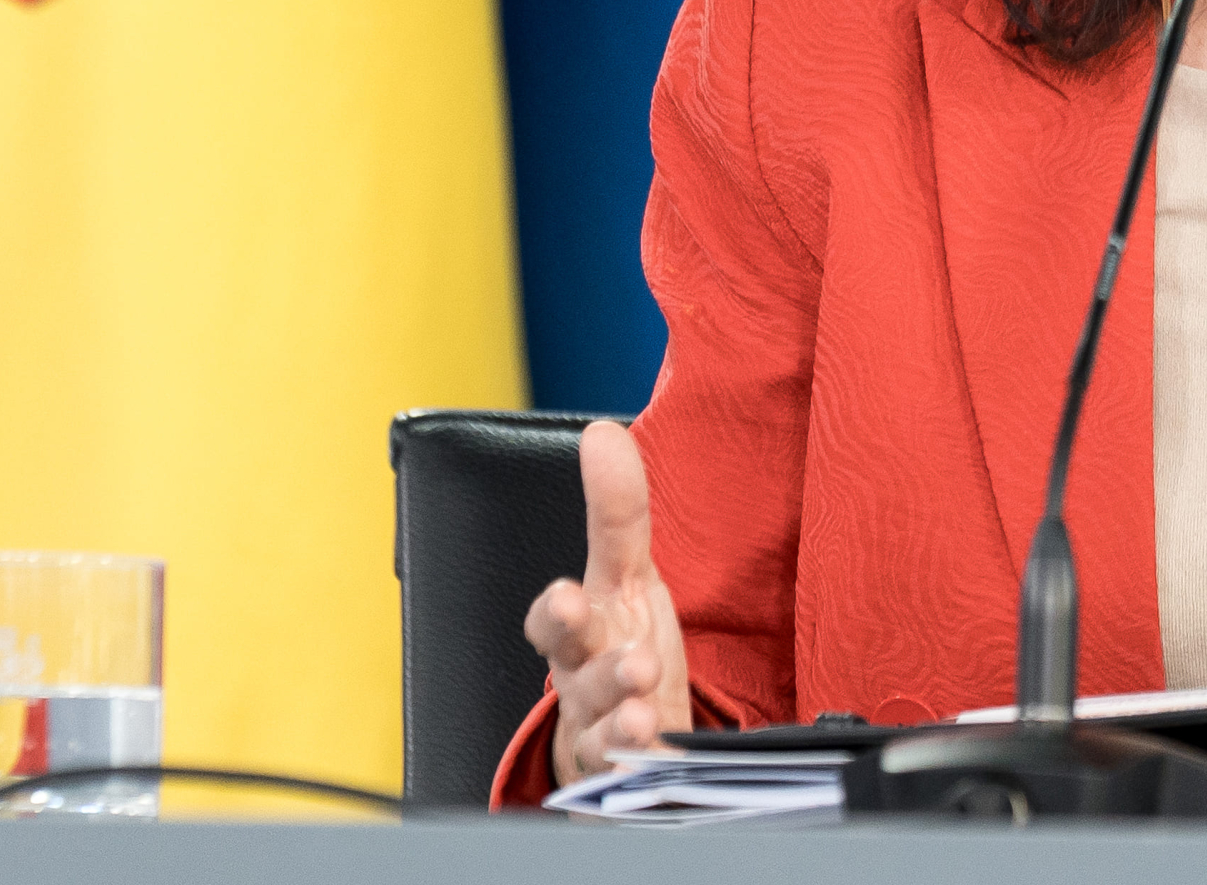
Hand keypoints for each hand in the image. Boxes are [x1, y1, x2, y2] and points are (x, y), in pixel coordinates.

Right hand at [524, 421, 692, 786]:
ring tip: (647, 707)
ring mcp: (603, 730)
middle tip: (632, 662)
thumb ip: (616, 512)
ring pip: (603, 728)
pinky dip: (637, 764)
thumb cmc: (619, 643)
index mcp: (579, 632)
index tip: (568, 598)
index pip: (550, 623)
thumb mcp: (625, 575)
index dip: (555, 613)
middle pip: (578, 677)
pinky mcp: (629, 770)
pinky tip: (655, 752)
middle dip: (597, 669)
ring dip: (624, 718)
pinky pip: (627, 773)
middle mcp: (583, 682)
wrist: (624, 735)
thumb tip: (603, 432)